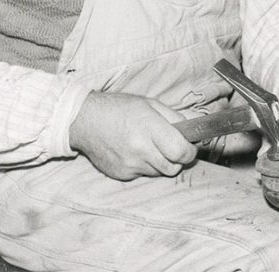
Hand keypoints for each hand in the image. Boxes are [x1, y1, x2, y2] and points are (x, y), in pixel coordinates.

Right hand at [69, 91, 197, 179]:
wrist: (85, 120)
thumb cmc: (119, 108)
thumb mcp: (150, 104)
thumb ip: (175, 117)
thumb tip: (194, 129)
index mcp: (149, 127)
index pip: (180, 152)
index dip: (189, 152)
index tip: (189, 147)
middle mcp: (140, 149)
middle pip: (173, 167)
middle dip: (178, 159)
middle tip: (171, 147)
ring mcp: (129, 165)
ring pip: (159, 173)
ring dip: (161, 163)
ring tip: (149, 146)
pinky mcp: (121, 175)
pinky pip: (143, 175)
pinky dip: (145, 166)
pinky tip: (134, 152)